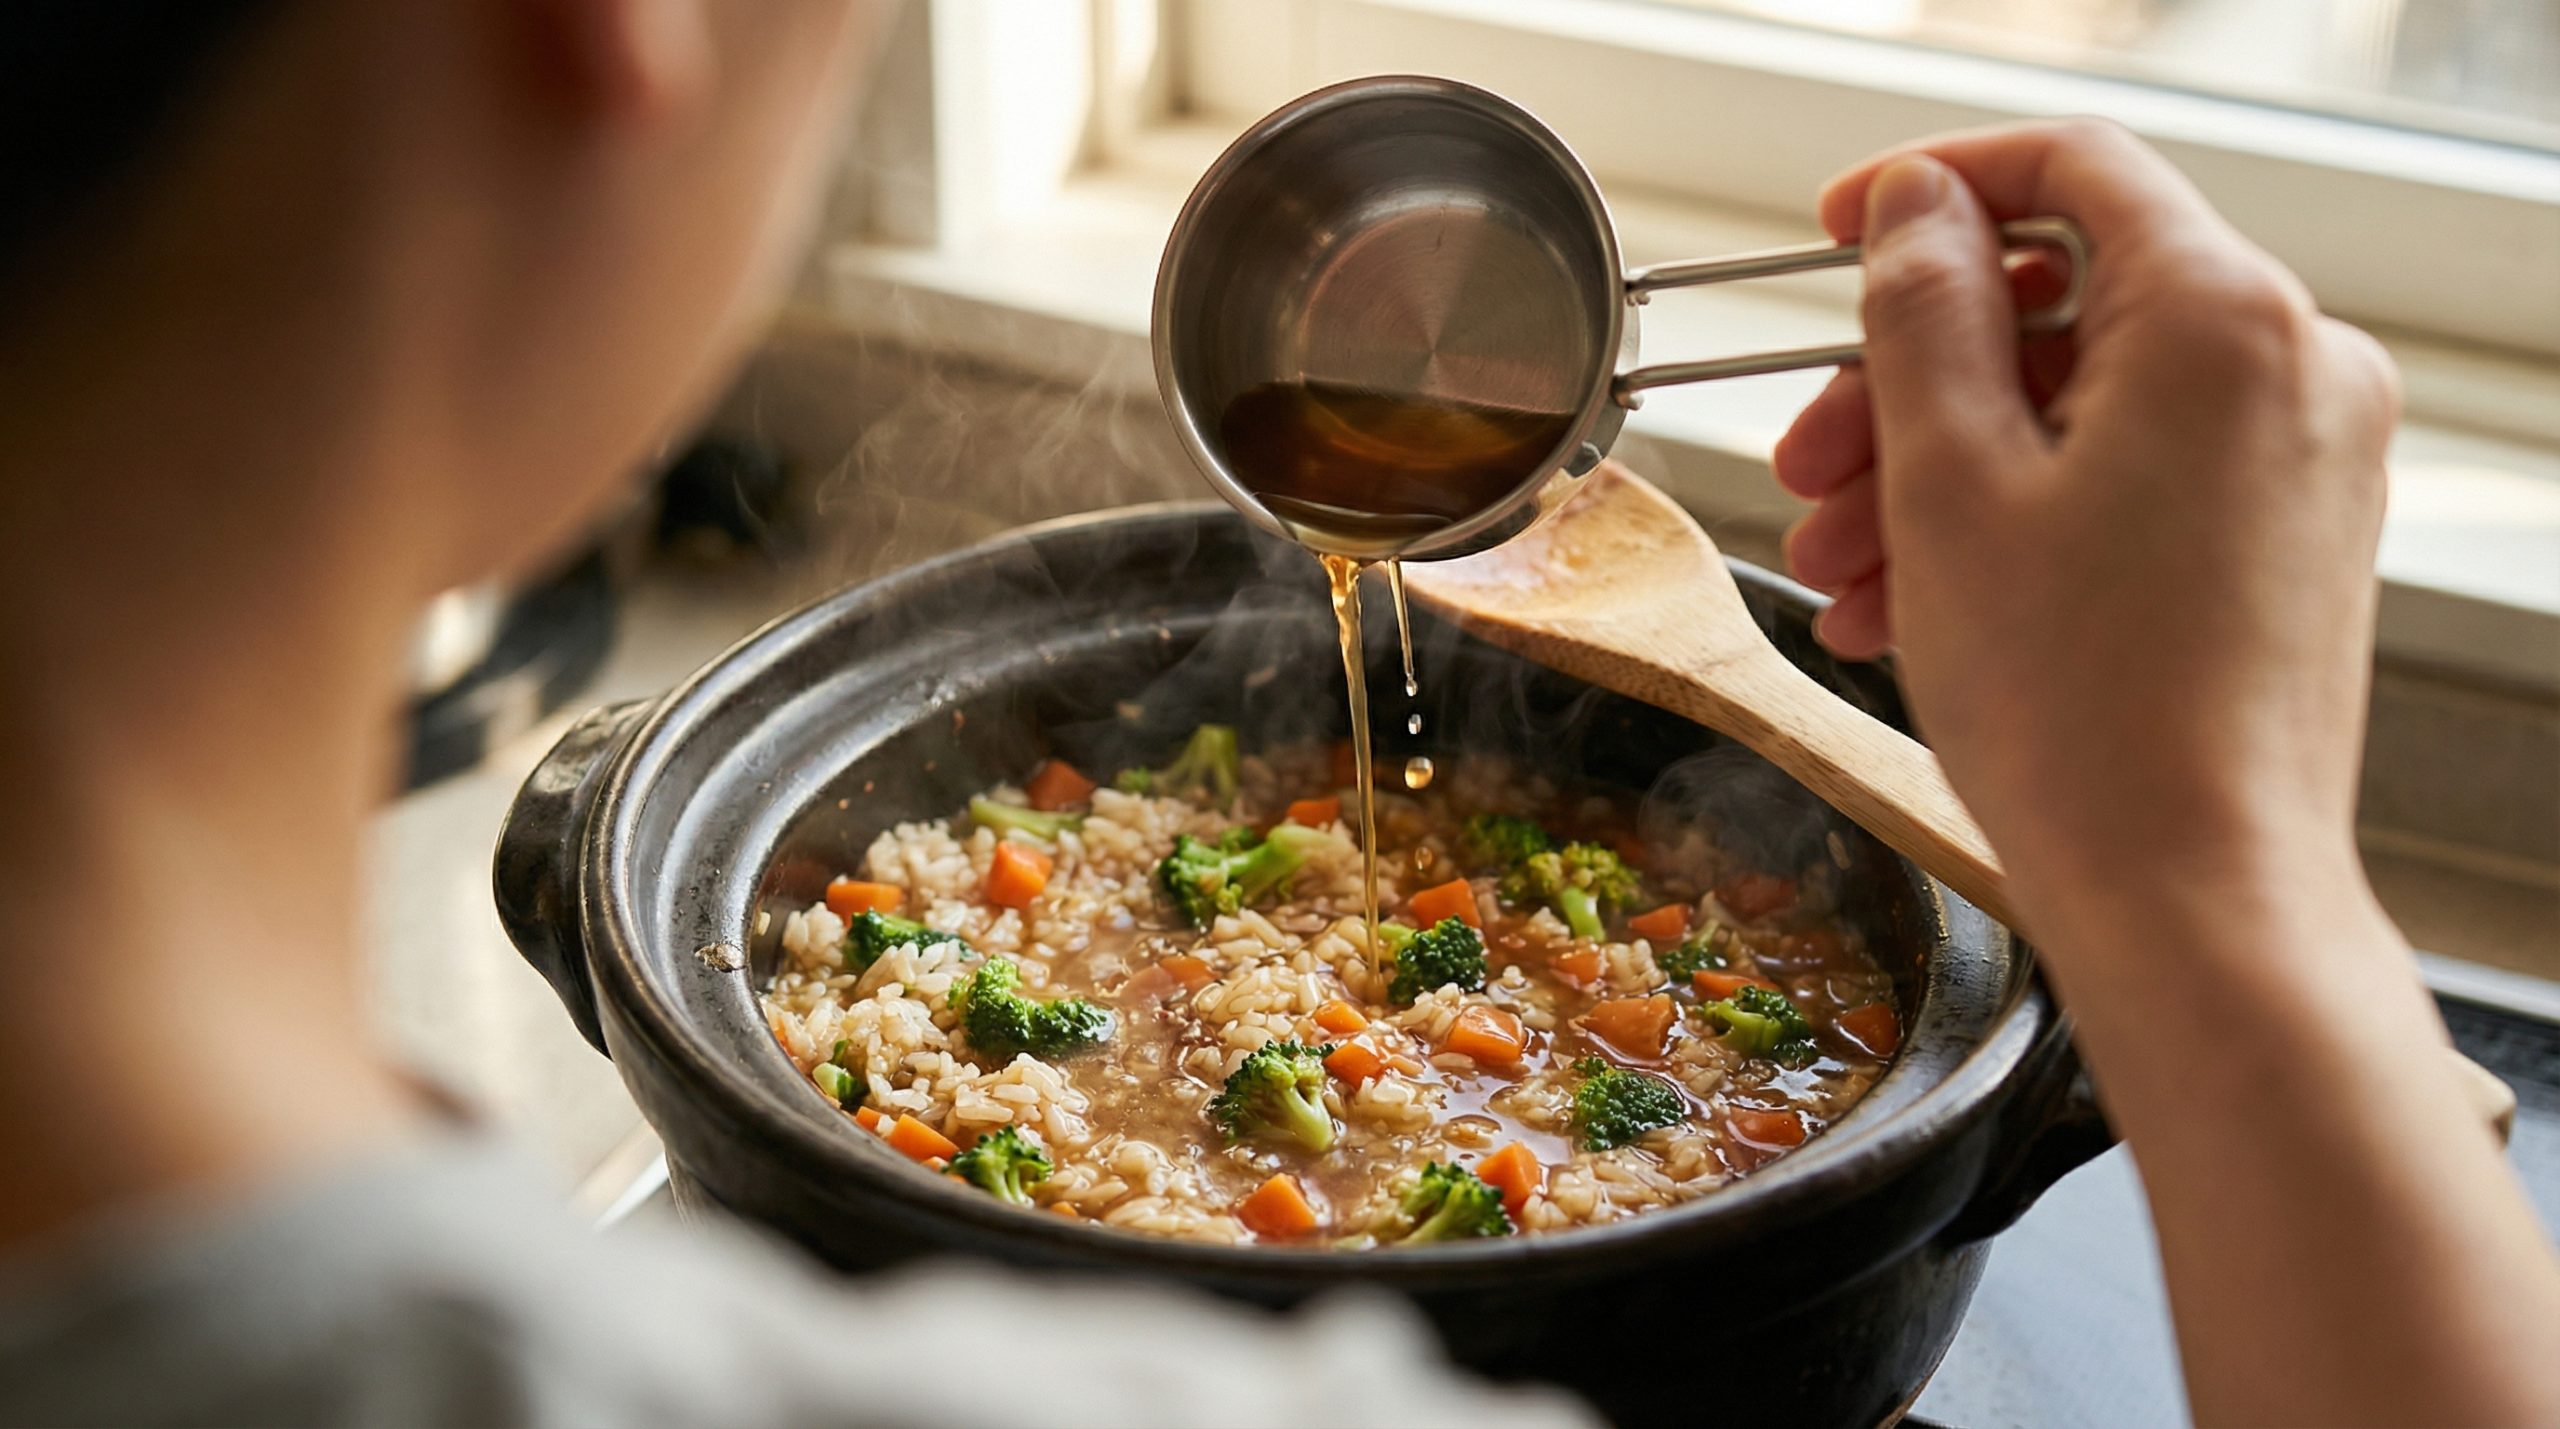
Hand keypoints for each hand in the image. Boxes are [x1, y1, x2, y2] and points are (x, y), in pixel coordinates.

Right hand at [1775, 120, 2398, 922]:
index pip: (2070, 169)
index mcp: (2221, 318)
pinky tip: (1915, 600)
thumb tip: (1916, 206)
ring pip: (2084, 403)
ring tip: (1844, 565)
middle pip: (2065, 303)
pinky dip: (2019, 517)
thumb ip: (1923, 310)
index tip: (1836, 231)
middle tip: (1809, 459)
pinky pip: (2130, 477)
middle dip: (1911, 379)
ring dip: (1943, 467)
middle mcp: (2293, 366)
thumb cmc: (2080, 712)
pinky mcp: (2289, 537)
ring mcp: (2303, 457)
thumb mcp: (1950, 481)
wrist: (2195, 898)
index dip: (1933, 186)